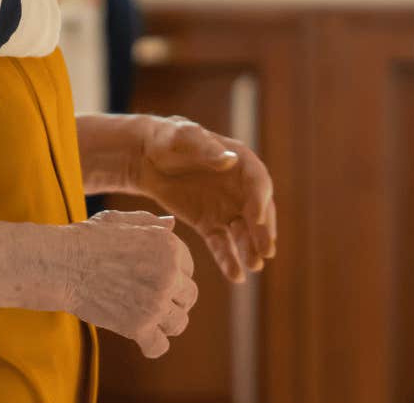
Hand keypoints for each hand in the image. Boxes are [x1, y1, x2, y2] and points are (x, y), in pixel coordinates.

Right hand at [59, 211, 196, 357]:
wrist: (62, 264)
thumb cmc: (88, 239)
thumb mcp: (121, 220)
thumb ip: (150, 222)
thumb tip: (172, 224)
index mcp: (170, 246)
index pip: (188, 268)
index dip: (173, 274)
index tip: (154, 278)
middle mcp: (169, 274)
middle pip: (189, 296)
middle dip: (174, 299)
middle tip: (152, 300)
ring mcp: (156, 303)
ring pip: (179, 323)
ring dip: (166, 322)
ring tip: (148, 318)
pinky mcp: (139, 327)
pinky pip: (160, 346)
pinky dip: (152, 346)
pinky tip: (142, 339)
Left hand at [131, 116, 276, 283]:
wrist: (147, 158)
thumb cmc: (168, 140)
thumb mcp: (184, 137)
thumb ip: (205, 149)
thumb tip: (229, 160)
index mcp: (240, 162)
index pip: (257, 182)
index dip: (259, 199)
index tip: (255, 217)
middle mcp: (240, 188)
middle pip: (258, 211)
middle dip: (263, 231)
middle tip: (266, 251)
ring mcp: (227, 208)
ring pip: (243, 232)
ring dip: (250, 249)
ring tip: (254, 266)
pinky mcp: (210, 224)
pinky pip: (222, 244)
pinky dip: (228, 259)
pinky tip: (235, 275)